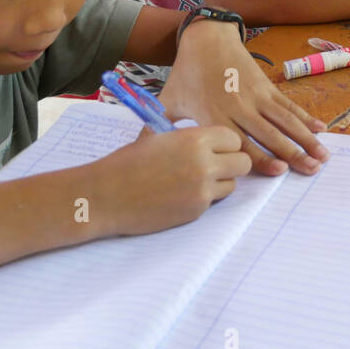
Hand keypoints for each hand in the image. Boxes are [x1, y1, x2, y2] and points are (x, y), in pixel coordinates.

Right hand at [99, 125, 252, 236]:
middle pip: (243, 162)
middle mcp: (204, 163)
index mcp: (195, 139)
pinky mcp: (196, 210)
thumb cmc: (128, 163)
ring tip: (193, 181)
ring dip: (220, 183)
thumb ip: (189, 139)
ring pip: (232, 184)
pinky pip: (213, 201)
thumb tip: (213, 142)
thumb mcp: (160, 138)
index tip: (217, 148)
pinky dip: (203, 198)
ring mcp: (202, 189)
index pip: (234, 138)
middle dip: (232, 164)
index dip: (227, 144)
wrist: (106, 195)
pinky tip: (180, 194)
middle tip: (215, 166)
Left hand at [159, 20, 329, 175]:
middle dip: (293, 152)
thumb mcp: (167, 101)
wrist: (205, 39)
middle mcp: (239, 105)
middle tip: (311, 169)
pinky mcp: (266, 86)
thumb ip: (156, 130)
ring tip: (323, 155)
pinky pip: (288, 105)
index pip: (241, 140)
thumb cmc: (184, 75)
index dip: (261, 156)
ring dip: (305, 138)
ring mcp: (256, 95)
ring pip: (285, 120)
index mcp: (215, 114)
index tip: (278, 171)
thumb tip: (141, 156)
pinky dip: (305, 117)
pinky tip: (320, 129)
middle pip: (270, 133)